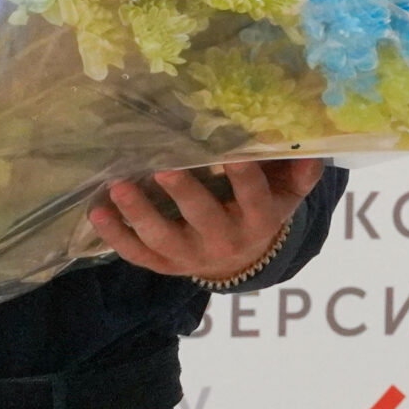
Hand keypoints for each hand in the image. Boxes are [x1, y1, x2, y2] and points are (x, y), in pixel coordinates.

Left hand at [88, 160, 326, 280]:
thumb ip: (299, 169)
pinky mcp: (165, 265)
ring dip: (139, 214)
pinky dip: (115, 236)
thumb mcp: (287, 192)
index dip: (242, 176)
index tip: (229, 151)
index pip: (252, 197)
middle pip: (203, 218)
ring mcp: (191, 256)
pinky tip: (97, 211)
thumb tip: (311, 143)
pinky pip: (138, 255)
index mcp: (258, 219)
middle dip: (183, 193)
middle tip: (163, 167)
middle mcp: (225, 240)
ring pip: (163, 239)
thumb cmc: (263, 208)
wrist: (243, 260)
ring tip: (117, 187)